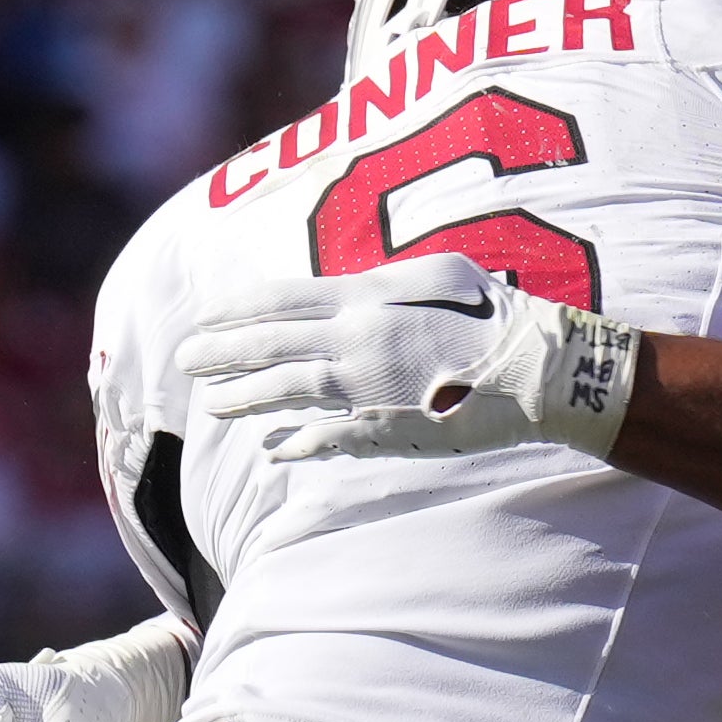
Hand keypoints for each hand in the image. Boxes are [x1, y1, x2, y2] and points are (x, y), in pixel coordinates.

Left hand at [179, 256, 638, 462]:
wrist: (537, 371)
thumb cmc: (499, 316)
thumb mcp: (444, 274)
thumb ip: (393, 280)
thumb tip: (360, 287)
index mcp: (367, 298)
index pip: (280, 300)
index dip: (235, 310)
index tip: (203, 316)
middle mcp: (355, 340)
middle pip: (268, 347)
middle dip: (218, 354)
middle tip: (184, 361)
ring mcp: (366, 388)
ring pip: (285, 392)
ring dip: (242, 399)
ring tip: (212, 405)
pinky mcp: (385, 429)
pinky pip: (326, 438)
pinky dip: (295, 443)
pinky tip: (273, 447)